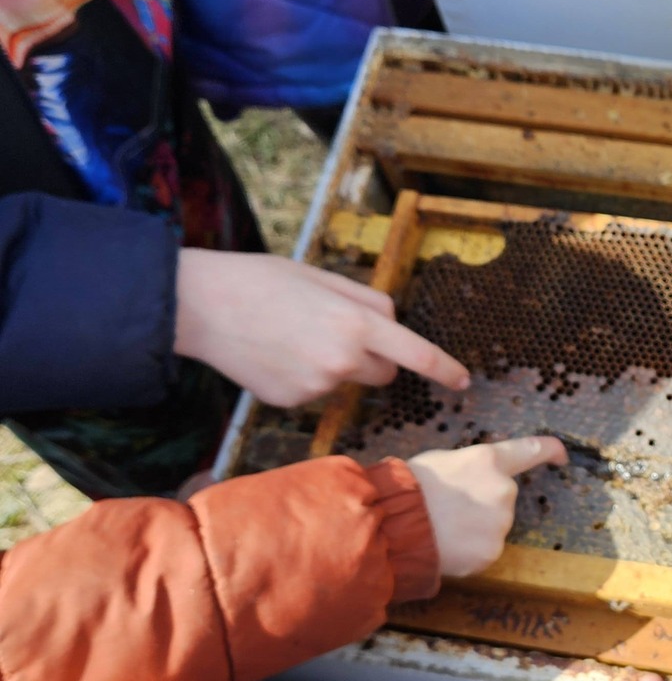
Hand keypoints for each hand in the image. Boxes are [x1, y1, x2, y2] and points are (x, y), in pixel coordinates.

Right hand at [175, 249, 469, 406]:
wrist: (201, 306)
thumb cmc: (262, 282)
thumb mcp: (322, 278)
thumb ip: (367, 301)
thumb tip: (393, 323)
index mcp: (356, 323)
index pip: (415, 354)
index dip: (444, 369)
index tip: (462, 380)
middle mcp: (342, 361)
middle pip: (384, 375)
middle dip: (377, 360)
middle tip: (341, 333)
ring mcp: (316, 387)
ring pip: (346, 382)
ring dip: (335, 366)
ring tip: (292, 337)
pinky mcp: (291, 403)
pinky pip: (314, 393)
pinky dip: (303, 378)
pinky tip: (274, 355)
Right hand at [407, 436, 565, 578]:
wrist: (397, 526)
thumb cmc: (410, 487)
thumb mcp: (441, 461)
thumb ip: (469, 467)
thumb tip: (473, 476)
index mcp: (489, 461)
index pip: (531, 450)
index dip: (550, 451)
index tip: (561, 456)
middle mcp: (503, 491)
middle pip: (502, 496)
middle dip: (482, 502)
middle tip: (450, 507)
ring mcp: (500, 524)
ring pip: (493, 526)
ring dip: (475, 527)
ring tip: (443, 528)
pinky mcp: (492, 552)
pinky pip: (484, 550)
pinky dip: (470, 551)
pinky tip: (447, 546)